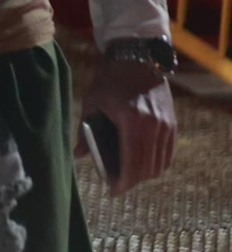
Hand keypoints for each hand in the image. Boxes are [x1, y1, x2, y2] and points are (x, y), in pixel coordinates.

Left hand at [79, 57, 176, 193]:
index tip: (113, 191)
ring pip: (159, 163)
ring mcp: (166, 126)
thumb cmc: (109, 81)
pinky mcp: (172, 124)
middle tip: (118, 184)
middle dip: (132, 180)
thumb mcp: (92, 103)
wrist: (136, 60)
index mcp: (132, 122)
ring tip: (128, 176)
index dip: (123, 181)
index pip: (131, 163)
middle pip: (146, 167)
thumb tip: (79, 154)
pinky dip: (157, 164)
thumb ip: (86, 131)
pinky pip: (167, 154)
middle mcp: (153, 126)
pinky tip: (144, 166)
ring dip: (144, 174)